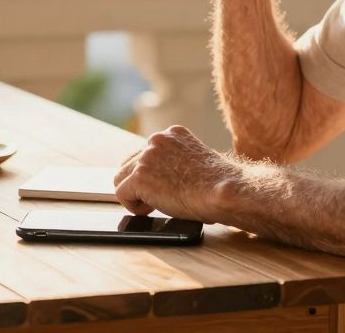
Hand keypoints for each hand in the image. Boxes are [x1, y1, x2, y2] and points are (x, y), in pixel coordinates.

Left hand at [114, 126, 236, 220]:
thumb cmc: (218, 185)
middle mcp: (156, 140)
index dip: (151, 174)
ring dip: (135, 194)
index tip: (162, 186)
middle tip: (156, 199)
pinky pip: (121, 194)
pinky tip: (149, 210)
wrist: (223, 191)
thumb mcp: (195, 162)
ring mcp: (146, 157)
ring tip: (153, 205)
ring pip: (121, 178)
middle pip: (129, 163)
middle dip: (139, 183)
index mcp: (172, 134)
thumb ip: (175, 162)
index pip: (146, 152)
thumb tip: (161, 178)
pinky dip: (132, 206)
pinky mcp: (139, 176)